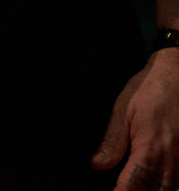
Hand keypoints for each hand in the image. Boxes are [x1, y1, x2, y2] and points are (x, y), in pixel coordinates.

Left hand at [93, 50, 178, 187]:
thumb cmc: (151, 89)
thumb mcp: (124, 110)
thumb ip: (112, 142)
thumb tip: (97, 165)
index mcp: (150, 150)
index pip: (132, 186)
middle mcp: (173, 160)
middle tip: (123, 187)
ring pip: (171, 189)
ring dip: (156, 189)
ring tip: (139, 182)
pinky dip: (172, 184)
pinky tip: (159, 181)